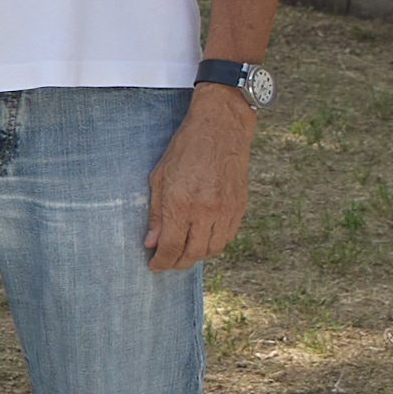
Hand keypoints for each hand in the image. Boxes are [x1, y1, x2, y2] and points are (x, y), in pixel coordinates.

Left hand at [146, 87, 255, 270]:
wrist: (221, 127)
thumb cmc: (185, 149)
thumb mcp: (159, 177)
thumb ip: (156, 213)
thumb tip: (152, 243)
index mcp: (181, 202)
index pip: (171, 246)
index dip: (161, 262)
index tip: (154, 266)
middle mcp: (206, 210)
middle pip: (192, 252)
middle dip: (177, 262)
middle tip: (167, 262)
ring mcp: (226, 209)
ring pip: (212, 249)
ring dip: (196, 256)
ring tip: (183, 253)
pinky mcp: (240, 206)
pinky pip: (227, 237)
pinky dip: (214, 245)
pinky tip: (202, 241)